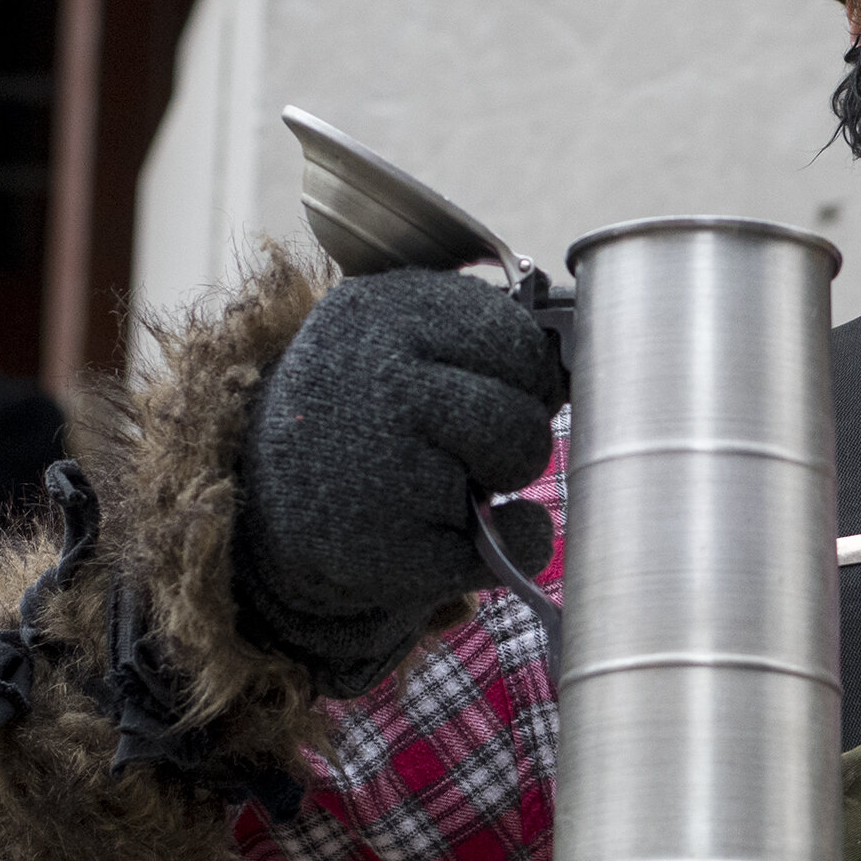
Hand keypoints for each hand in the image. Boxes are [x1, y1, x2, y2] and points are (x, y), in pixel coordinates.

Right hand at [230, 269, 565, 694]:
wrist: (265, 508)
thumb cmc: (364, 417)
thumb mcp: (403, 346)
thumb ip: (483, 337)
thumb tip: (594, 350)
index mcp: (386, 308)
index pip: (517, 336)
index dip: (524, 372)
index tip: (495, 388)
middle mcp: (378, 375)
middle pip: (524, 404)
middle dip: (515, 431)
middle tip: (465, 444)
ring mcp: (379, 461)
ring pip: (519, 464)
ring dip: (502, 482)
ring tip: (444, 480)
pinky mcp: (388, 546)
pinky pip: (503, 547)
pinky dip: (494, 551)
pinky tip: (435, 533)